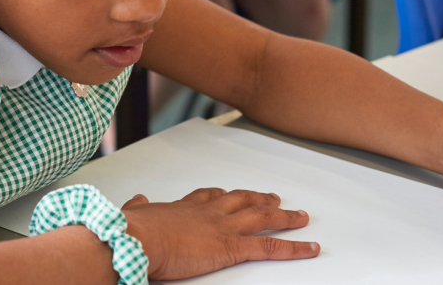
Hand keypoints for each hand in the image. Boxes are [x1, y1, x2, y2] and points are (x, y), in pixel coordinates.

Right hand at [121, 188, 317, 280]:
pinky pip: (270, 247)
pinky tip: (309, 248)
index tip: (230, 193)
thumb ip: (138, 208)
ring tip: (299, 216)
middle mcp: (208, 213)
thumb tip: (136, 201)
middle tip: (274, 197)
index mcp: (184, 207)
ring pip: (262, 217)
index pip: (208, 197)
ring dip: (284, 216)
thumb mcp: (135, 215)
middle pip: (242, 200)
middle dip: (260, 198)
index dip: (223, 195)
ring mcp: (223, 228)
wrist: (137, 237)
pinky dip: (294, 248)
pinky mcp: (232, 247)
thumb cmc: (133, 231)